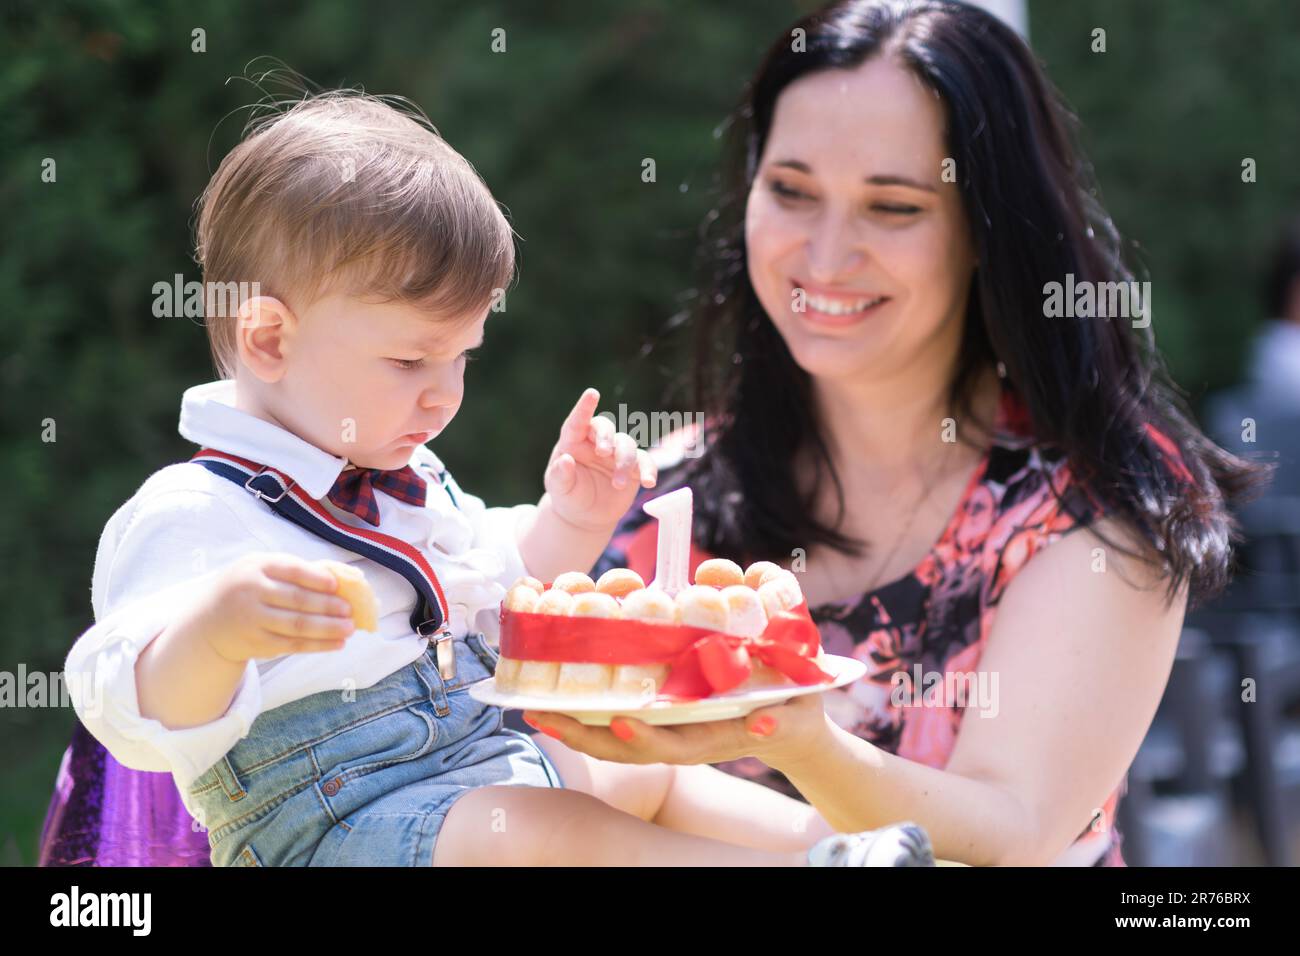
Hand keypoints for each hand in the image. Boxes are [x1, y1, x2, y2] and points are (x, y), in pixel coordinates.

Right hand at [186, 553, 357, 663]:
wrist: (209, 621)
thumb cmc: (249, 587)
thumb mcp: (262, 569)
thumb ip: (295, 570)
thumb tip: (341, 577)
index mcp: (256, 566)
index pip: (290, 570)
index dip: (316, 578)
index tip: (337, 585)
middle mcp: (251, 592)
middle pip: (297, 600)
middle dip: (328, 606)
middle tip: (350, 611)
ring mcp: (252, 620)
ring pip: (297, 626)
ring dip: (328, 628)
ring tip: (350, 629)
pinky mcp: (256, 643)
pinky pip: (292, 645)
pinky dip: (318, 645)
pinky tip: (337, 643)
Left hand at [522, 690, 833, 772]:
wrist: (791, 722)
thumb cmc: (797, 702)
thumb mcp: (801, 702)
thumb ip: (784, 711)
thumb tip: (763, 722)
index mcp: (715, 734)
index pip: (676, 744)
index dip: (648, 738)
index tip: (622, 724)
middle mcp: (684, 736)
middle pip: (628, 744)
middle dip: (586, 733)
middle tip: (544, 714)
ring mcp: (668, 727)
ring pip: (613, 735)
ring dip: (574, 722)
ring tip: (533, 707)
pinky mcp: (659, 712)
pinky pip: (615, 713)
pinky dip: (585, 706)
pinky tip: (553, 689)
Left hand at [543, 388, 657, 532]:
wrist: (586, 516)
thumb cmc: (569, 496)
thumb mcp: (559, 488)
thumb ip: (560, 475)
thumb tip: (565, 460)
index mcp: (573, 441)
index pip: (578, 421)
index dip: (585, 407)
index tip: (592, 393)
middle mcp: (596, 442)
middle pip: (606, 428)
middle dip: (607, 437)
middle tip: (604, 452)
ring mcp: (616, 453)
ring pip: (626, 445)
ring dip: (624, 463)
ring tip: (617, 485)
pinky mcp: (634, 467)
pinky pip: (645, 463)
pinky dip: (649, 470)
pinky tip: (648, 482)